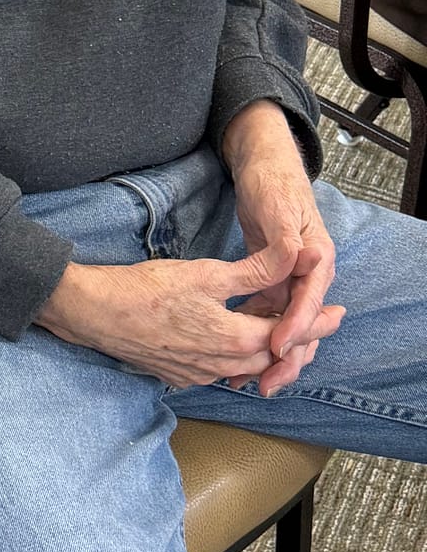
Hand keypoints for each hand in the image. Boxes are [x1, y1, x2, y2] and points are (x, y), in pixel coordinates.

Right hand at [38, 241, 340, 393]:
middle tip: (320, 326)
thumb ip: (255, 270)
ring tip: (283, 337)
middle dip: (299, 342)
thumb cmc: (146, 290)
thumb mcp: (206, 273)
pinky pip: (219, 373)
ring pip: (247, 369)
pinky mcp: (178, 375)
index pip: (289, 334)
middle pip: (272, 357)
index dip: (317, 324)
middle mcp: (221, 365)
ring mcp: (198, 375)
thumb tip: (294, 255)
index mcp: (235, 340)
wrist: (94, 313)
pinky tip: (234, 347)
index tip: (338, 314)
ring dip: (269, 353)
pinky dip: (238, 361)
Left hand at [224, 100, 340, 392]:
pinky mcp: (273, 281)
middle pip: (302, 325)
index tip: (276, 349)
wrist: (264, 166)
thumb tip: (300, 257)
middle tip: (265, 385)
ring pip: (285, 327)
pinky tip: (235, 356)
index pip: (307, 302)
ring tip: (247, 383)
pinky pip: (268, 316)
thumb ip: (287, 238)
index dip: (293, 328)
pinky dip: (255, 336)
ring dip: (268, 355)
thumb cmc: (274, 184)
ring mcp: (291, 279)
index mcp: (316, 259)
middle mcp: (308, 274)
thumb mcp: (278, 209)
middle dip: (286, 358)